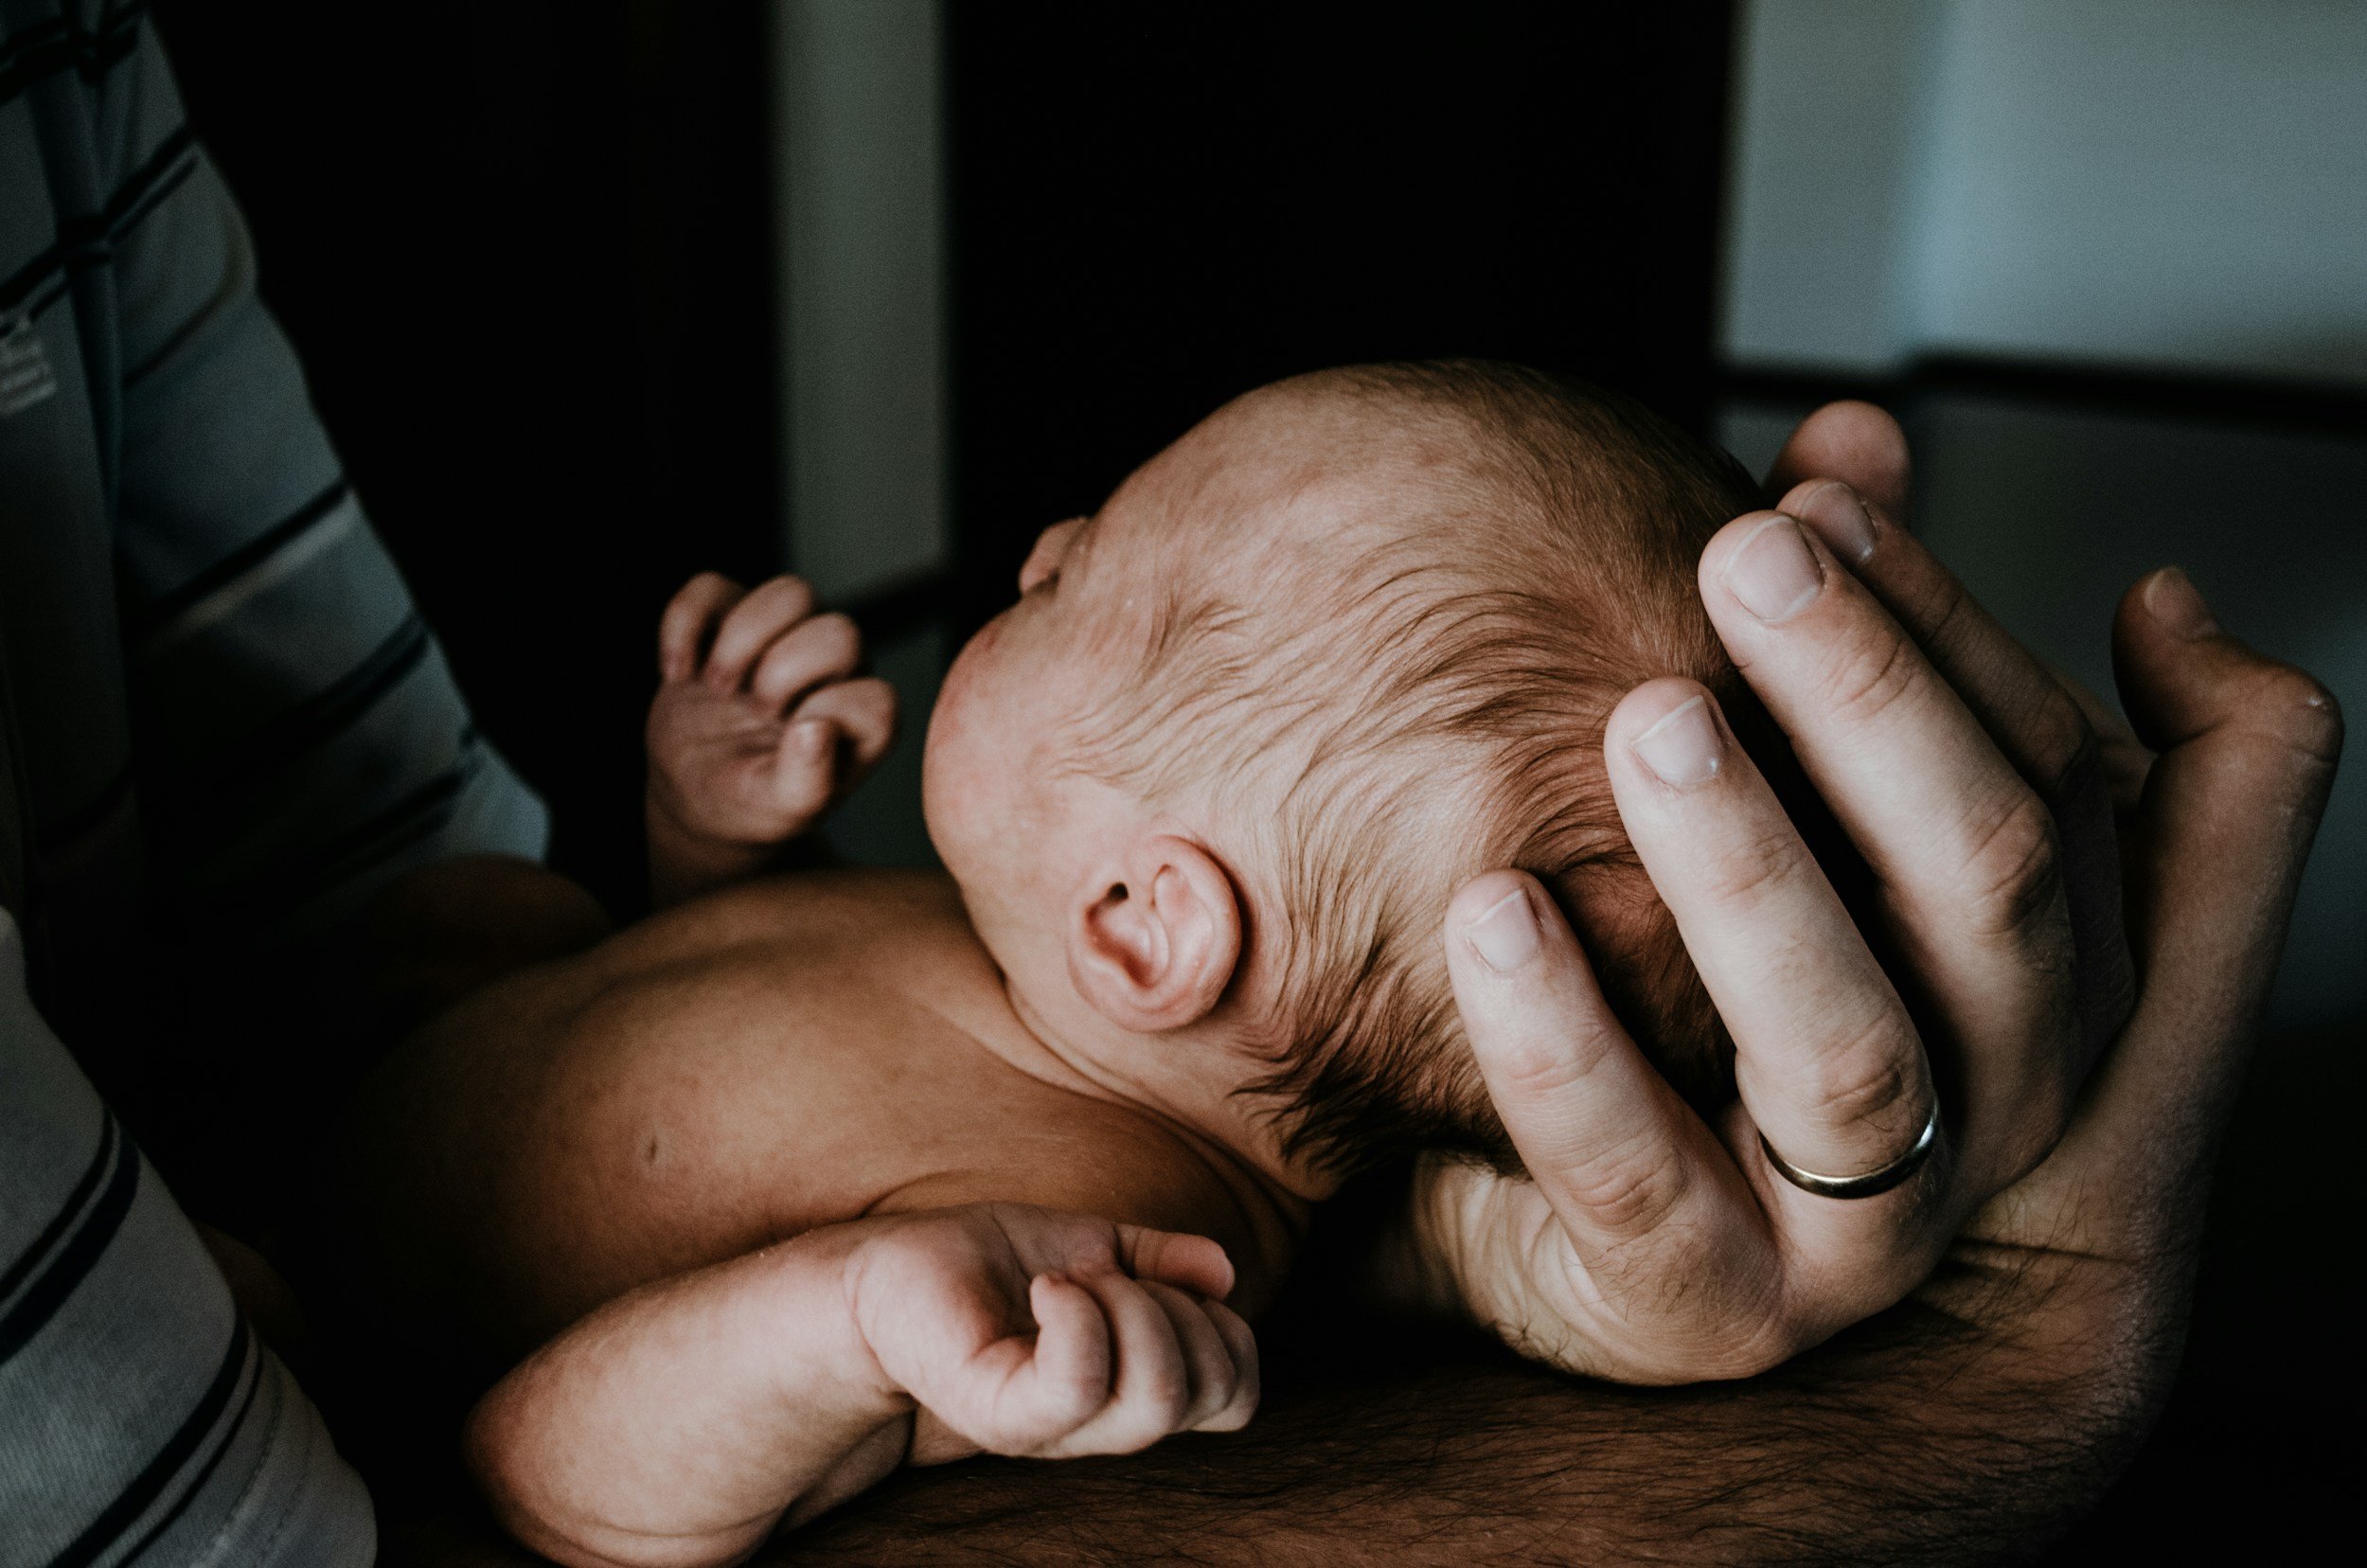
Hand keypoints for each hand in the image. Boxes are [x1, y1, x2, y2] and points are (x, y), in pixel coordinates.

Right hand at [645, 573, 895, 904]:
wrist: (694, 791)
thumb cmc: (752, 802)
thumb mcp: (781, 809)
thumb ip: (807, 780)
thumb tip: (816, 729)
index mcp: (859, 720)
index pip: (875, 697)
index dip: (830, 715)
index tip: (790, 741)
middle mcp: (834, 672)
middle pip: (840, 632)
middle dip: (786, 672)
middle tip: (754, 711)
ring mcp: (782, 638)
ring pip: (791, 593)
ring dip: (745, 638)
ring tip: (716, 686)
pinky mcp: (729, 619)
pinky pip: (711, 586)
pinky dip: (685, 624)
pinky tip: (678, 673)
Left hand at [845, 1204, 1257, 1462]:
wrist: (888, 1272)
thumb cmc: (987, 1264)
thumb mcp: (1096, 1246)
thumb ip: (1162, 1260)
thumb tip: (1225, 1274)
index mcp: (1133, 1386)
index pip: (1237, 1394)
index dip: (1229, 1330)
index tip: (1161, 1280)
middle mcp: (1101, 1421)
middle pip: (1209, 1392)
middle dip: (1180, 1307)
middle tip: (1108, 1275)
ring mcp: (1052, 1426)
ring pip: (1157, 1392)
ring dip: (1132, 1307)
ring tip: (1071, 1280)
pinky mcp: (1001, 1414)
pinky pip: (1079, 1383)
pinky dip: (1078, 1315)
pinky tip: (1045, 1286)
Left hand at [1415, 403, 2340, 1382]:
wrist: (1599, 1238)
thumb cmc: (1716, 990)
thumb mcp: (1805, 811)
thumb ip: (1842, 638)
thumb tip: (1849, 428)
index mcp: (2042, 958)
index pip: (2044, 765)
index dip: (1936, 618)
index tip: (1805, 490)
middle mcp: (1999, 1091)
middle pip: (1987, 879)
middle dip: (1874, 698)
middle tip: (1741, 554)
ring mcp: (1868, 1220)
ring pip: (1846, 1040)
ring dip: (1748, 864)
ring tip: (1644, 717)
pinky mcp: (1714, 1304)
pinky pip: (1636, 1172)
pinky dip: (1563, 1036)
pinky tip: (1486, 906)